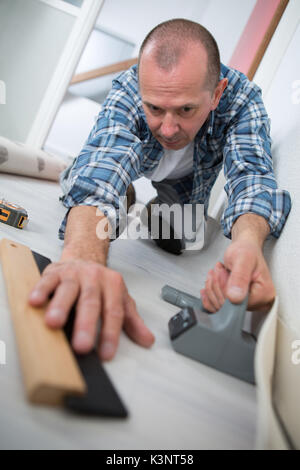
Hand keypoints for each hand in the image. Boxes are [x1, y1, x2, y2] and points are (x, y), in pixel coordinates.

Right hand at [28, 259, 154, 359]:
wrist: (85, 257)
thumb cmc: (101, 285)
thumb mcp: (121, 300)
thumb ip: (132, 321)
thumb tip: (148, 340)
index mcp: (113, 286)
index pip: (113, 312)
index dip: (110, 334)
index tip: (106, 355)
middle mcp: (94, 278)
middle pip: (91, 302)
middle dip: (86, 325)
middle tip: (82, 345)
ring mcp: (73, 274)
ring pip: (68, 290)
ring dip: (60, 306)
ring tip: (53, 323)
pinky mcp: (54, 272)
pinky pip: (47, 281)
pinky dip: (40, 291)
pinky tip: (35, 302)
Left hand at [200, 240, 274, 312]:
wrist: (245, 248)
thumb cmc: (246, 250)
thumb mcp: (243, 259)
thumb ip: (239, 277)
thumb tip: (235, 298)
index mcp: (264, 295)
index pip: (237, 304)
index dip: (224, 288)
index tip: (222, 271)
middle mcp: (258, 303)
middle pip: (228, 307)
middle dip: (217, 286)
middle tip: (218, 269)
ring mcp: (247, 304)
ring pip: (221, 307)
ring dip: (213, 288)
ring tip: (217, 272)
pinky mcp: (238, 303)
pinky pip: (219, 307)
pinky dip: (211, 294)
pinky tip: (211, 281)